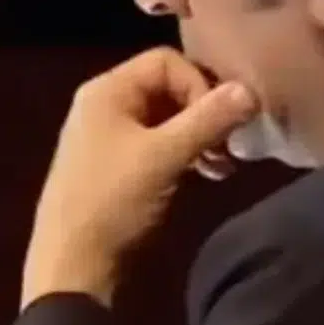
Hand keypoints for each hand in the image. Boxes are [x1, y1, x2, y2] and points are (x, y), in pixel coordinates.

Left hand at [20, 47, 257, 308]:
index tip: (221, 122)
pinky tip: (207, 175)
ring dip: (200, 137)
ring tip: (222, 167)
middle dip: (204, 113)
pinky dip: (185, 154)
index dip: (200, 85)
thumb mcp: (163, 157)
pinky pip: (159, 143)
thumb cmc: (113, 200)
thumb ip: (207, 120)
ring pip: (167, 118)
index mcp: (106, 90)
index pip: (166, 61)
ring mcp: (110, 135)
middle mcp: (105, 104)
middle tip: (230, 146)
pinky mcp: (118, 164)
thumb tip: (251, 90)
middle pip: (169, 87)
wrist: (73, 263)